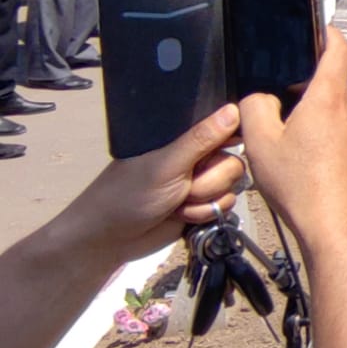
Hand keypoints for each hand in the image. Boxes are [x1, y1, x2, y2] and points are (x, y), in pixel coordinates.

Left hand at [68, 105, 244, 261]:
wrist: (111, 239)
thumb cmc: (129, 193)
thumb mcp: (166, 164)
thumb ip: (202, 139)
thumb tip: (234, 108)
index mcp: (184, 138)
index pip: (223, 125)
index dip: (233, 135)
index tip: (234, 145)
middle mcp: (195, 156)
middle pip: (233, 160)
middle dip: (212, 179)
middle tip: (185, 186)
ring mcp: (200, 181)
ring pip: (231, 185)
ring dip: (206, 198)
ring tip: (178, 203)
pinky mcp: (203, 205)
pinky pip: (225, 204)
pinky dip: (205, 213)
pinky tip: (184, 216)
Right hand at [239, 30, 346, 253]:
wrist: (334, 224)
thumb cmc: (299, 184)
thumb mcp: (260, 142)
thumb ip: (255, 107)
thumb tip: (261, 96)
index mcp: (330, 97)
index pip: (339, 48)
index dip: (328, 33)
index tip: (315, 28)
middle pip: (343, 72)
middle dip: (320, 67)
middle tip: (291, 74)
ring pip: (345, 99)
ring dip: (324, 96)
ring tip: (292, 111)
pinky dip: (329, 120)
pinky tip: (305, 142)